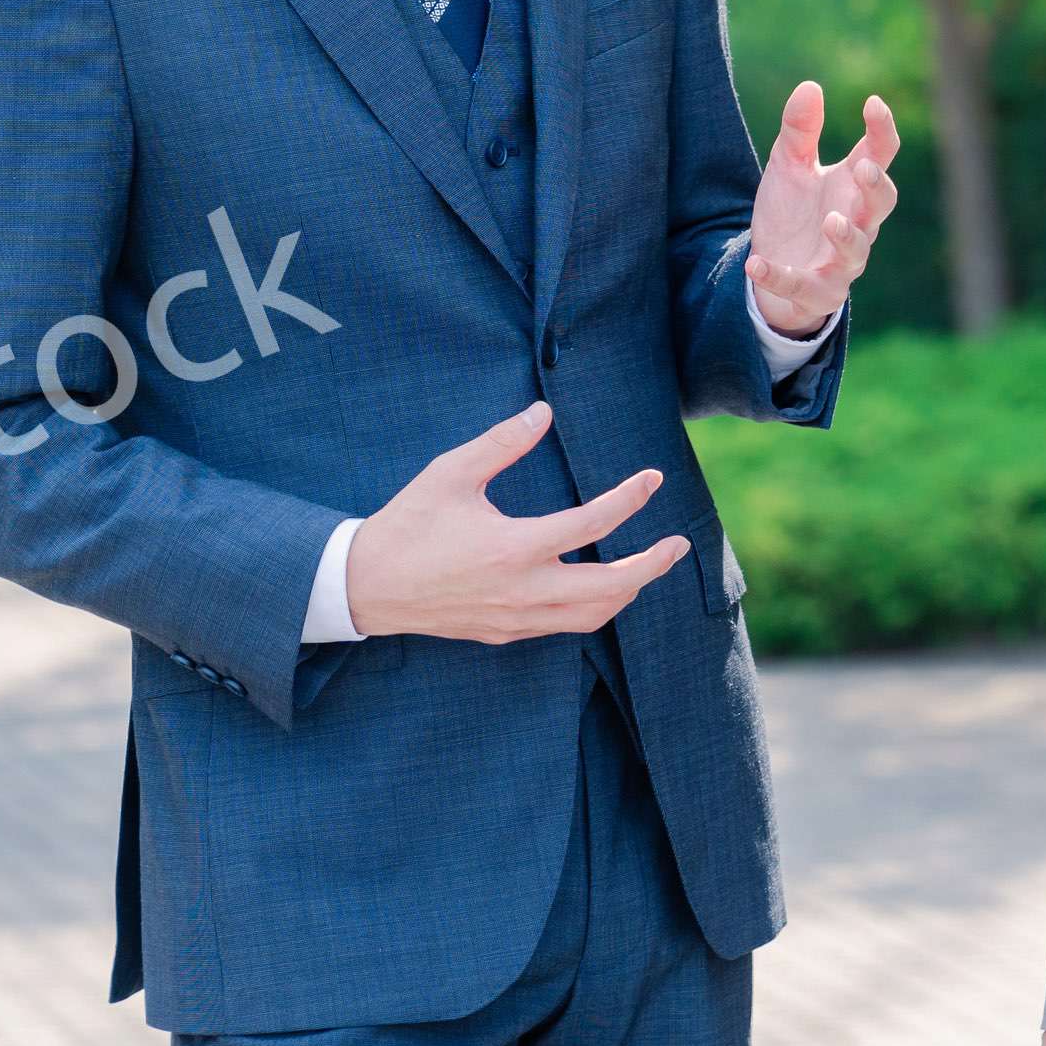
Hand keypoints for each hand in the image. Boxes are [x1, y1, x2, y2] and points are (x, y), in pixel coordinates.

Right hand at [343, 403, 689, 643]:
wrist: (367, 586)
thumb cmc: (408, 523)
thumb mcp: (451, 473)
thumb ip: (502, 442)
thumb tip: (543, 412)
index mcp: (512, 547)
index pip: (591, 525)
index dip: (629, 500)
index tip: (652, 478)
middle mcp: (522, 590)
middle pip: (609, 588)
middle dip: (651, 566)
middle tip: (678, 545)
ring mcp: (515, 618)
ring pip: (591, 616)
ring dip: (627, 592)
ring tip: (648, 567)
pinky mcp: (504, 632)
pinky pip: (562, 627)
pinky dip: (592, 609)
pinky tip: (600, 589)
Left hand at [746, 81, 900, 337]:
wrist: (772, 267)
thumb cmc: (792, 212)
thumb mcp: (788, 166)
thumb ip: (799, 131)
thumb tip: (810, 86)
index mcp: (851, 185)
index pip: (880, 154)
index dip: (882, 130)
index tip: (872, 103)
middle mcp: (857, 222)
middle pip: (882, 204)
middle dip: (876, 187)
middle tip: (863, 168)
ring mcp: (840, 260)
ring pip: (856, 251)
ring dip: (847, 237)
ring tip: (832, 220)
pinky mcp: (816, 290)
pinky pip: (803, 286)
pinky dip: (780, 277)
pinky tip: (755, 264)